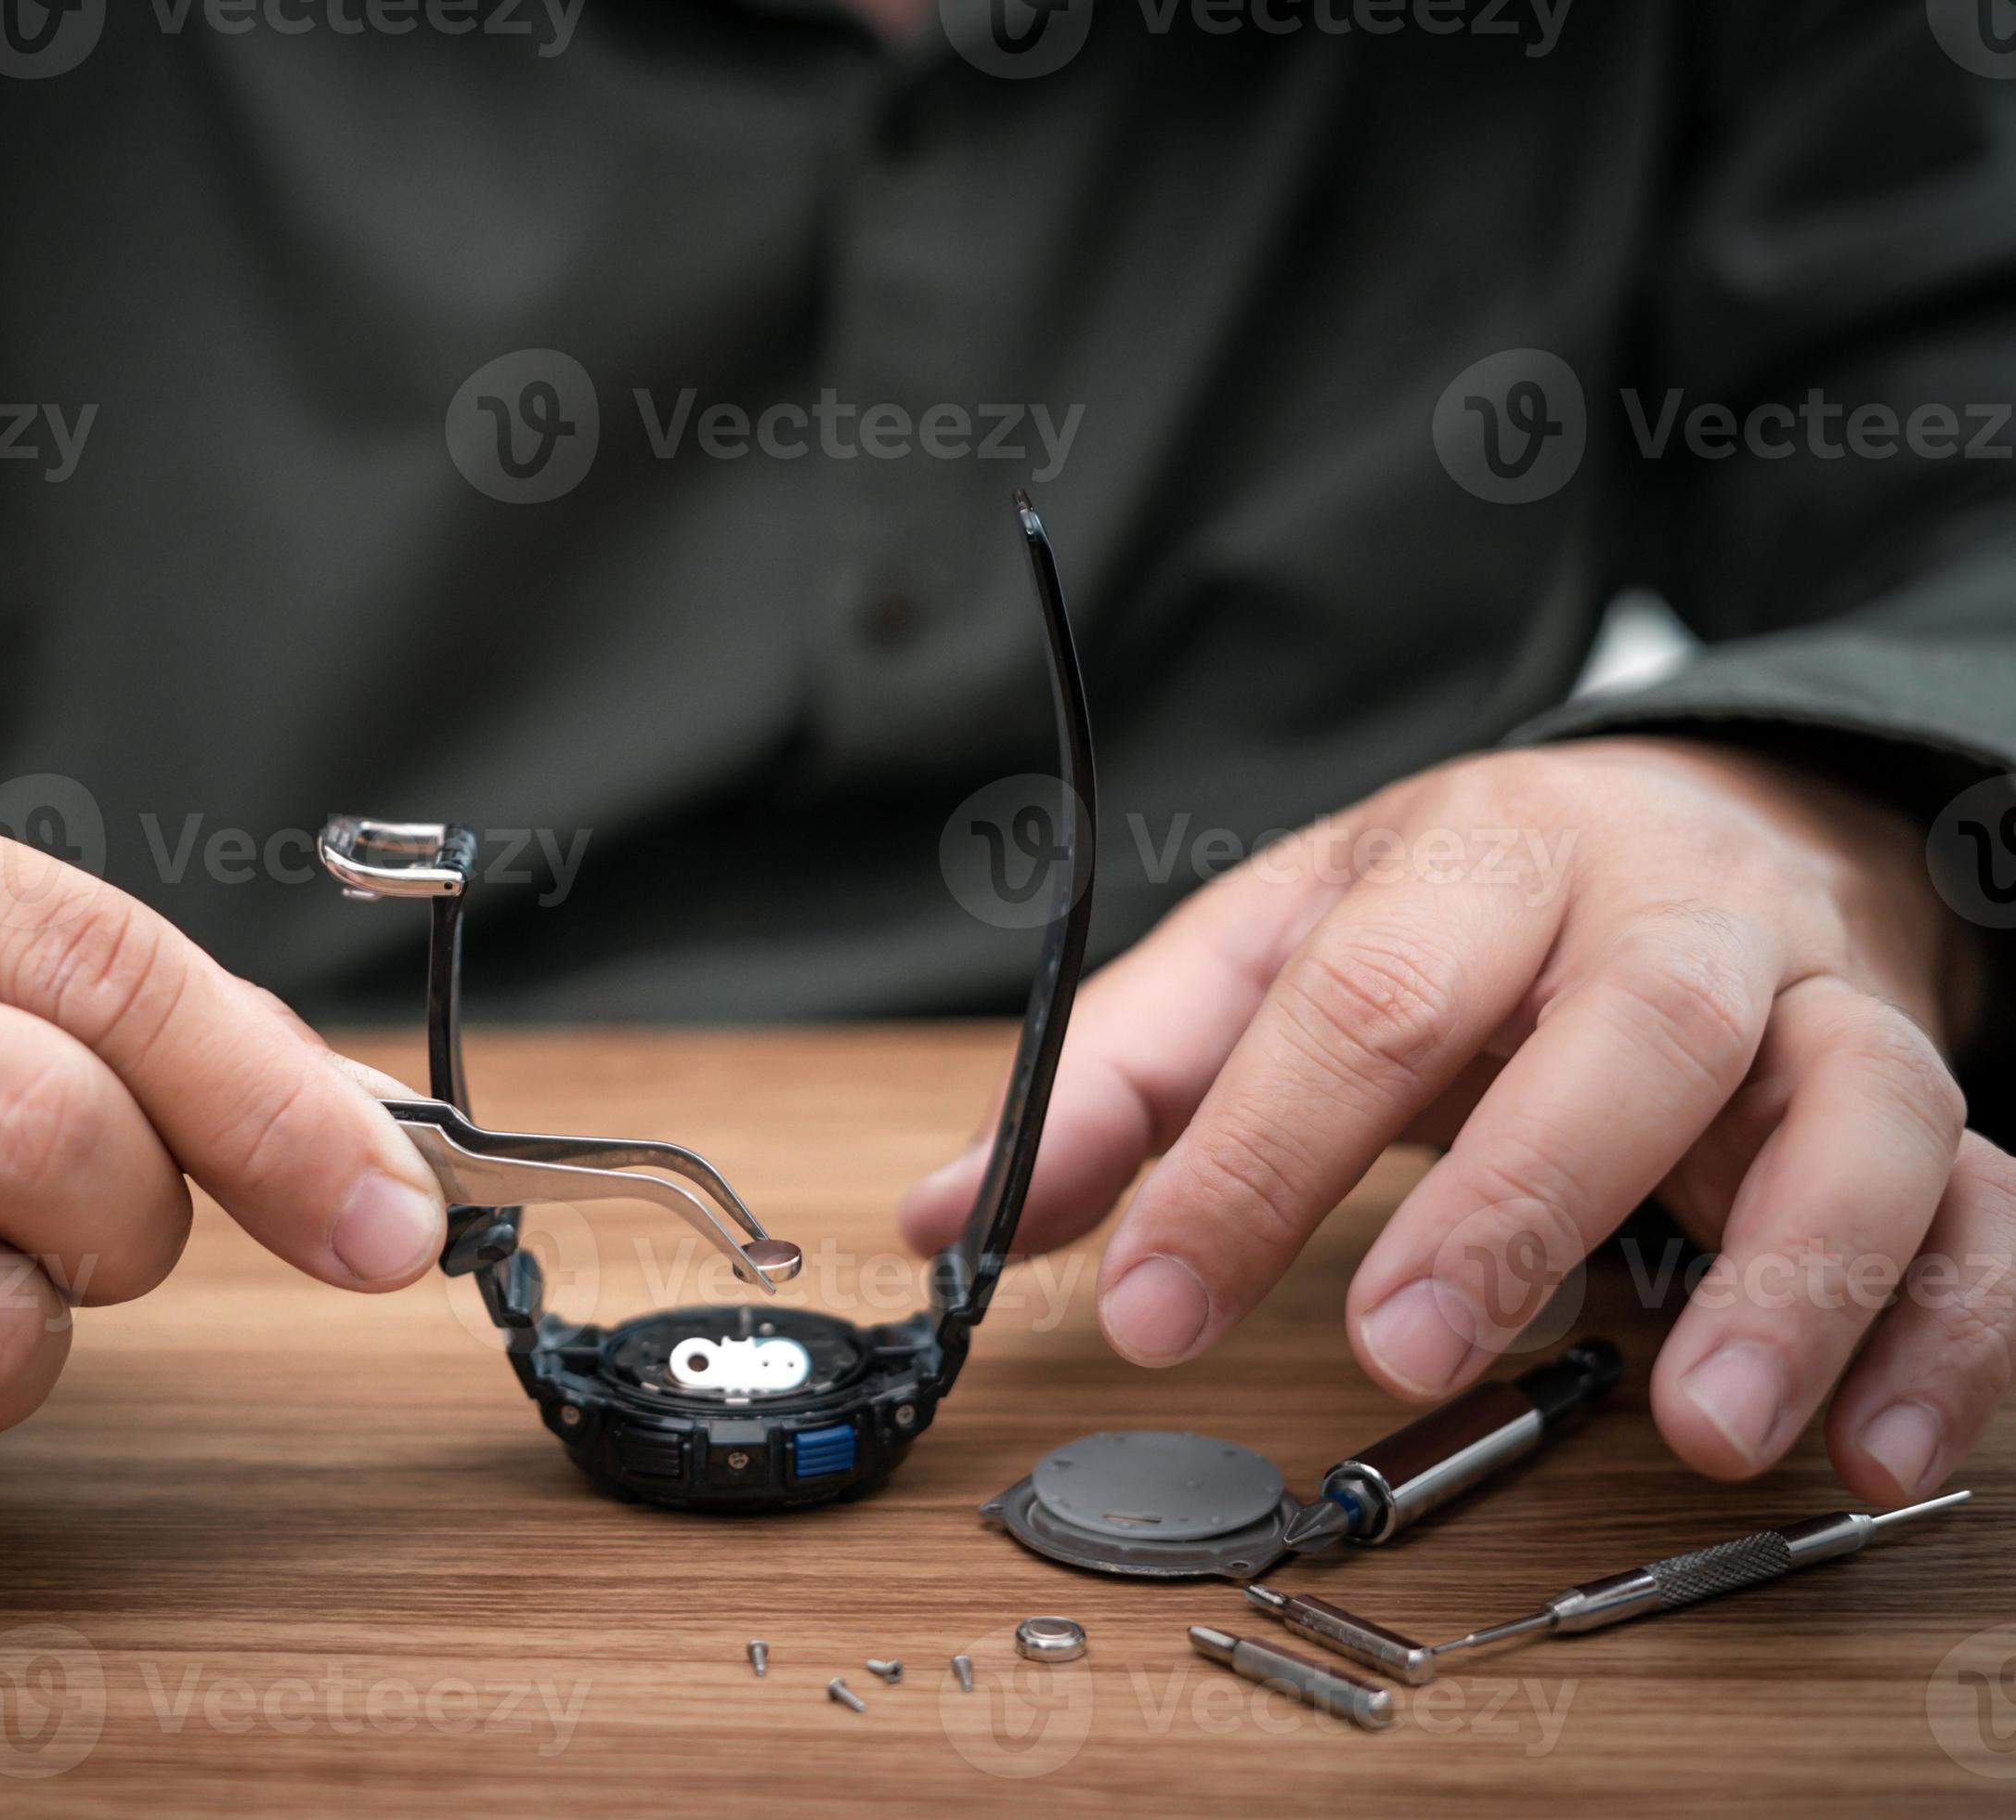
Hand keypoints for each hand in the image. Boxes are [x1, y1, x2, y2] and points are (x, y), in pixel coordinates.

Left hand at [904, 737, 2013, 1503]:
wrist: (1704, 806)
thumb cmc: (1473, 902)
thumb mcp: (1286, 940)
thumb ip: (1128, 1075)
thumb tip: (947, 1210)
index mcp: (1481, 865)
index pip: (1360, 1002)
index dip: (1248, 1161)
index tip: (1154, 1310)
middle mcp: (1667, 921)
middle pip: (1627, 1031)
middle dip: (1519, 1197)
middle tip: (1406, 1350)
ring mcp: (1817, 1008)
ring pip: (1859, 1111)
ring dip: (1795, 1274)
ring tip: (1706, 1430)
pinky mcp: (1922, 1089)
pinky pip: (1987, 1202)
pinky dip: (1954, 1327)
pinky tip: (1868, 1448)